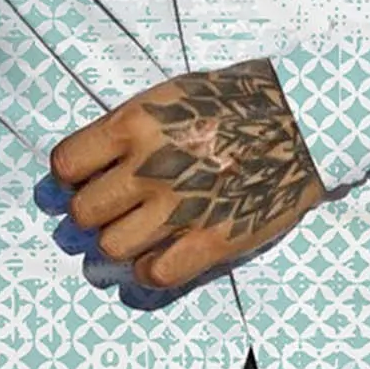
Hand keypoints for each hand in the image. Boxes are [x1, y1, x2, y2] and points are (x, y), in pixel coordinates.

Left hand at [48, 57, 325, 293]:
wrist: (303, 122)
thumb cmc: (236, 101)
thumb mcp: (172, 94)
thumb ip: (129, 128)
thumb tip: (89, 162)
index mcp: (136, 124)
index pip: (66, 165)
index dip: (68, 177)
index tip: (81, 180)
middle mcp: (151, 167)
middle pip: (84, 214)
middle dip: (90, 214)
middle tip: (109, 210)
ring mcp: (181, 208)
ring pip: (112, 248)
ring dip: (118, 243)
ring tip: (135, 232)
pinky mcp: (212, 240)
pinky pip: (155, 274)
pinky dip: (149, 270)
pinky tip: (160, 253)